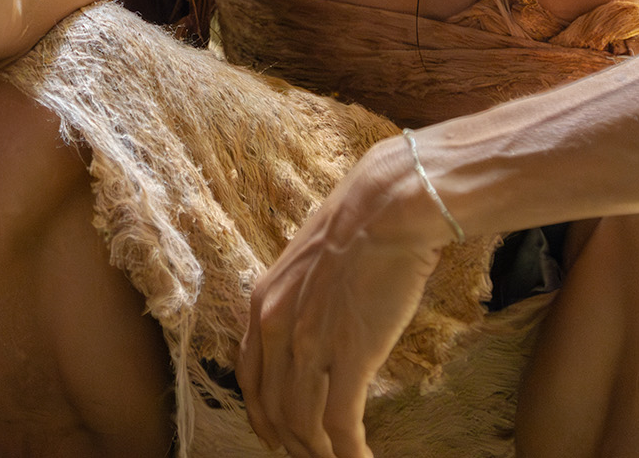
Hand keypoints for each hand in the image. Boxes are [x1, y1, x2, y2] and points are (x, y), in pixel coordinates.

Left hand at [237, 136, 452, 457]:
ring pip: (304, 423)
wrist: (389, 205)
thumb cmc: (360, 223)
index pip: (249, 378)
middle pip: (275, 409)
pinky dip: (349, 453)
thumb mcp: (309, 260)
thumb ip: (301, 297)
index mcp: (262, 303)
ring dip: (322, 454)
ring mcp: (310, 343)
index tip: (277, 438)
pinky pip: (340, 423)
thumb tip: (314, 324)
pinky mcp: (350, 355)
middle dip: (294, 444)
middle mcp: (275, 327)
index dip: (262, 416)